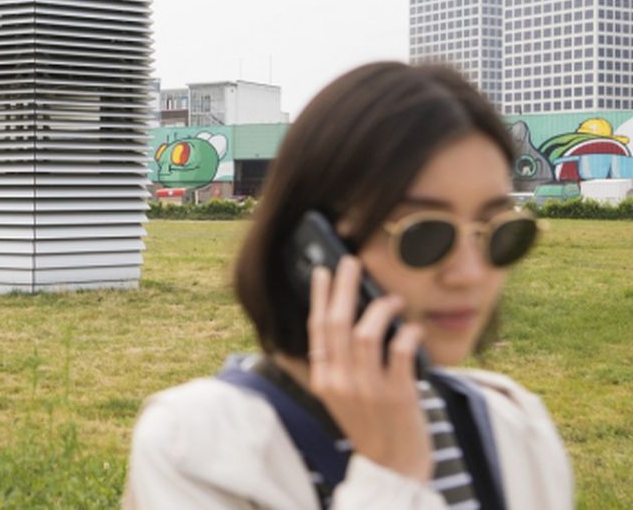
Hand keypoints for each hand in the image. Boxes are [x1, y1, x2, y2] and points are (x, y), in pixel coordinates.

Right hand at [306, 257, 431, 481]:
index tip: (323, 271)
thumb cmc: (372, 427)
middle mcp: (340, 381)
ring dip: (381, 308)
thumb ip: (339, 365)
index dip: (319, 297)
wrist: (393, 468)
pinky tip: (413, 327)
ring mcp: (368, 388)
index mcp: (323, 380)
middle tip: (351, 261)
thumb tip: (348, 322)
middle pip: (337, 323)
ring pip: (366, 333)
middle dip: (343, 287)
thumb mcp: (343, 397)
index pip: (316, 329)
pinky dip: (407, 333)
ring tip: (394, 298)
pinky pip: (400, 352)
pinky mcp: (398, 394)